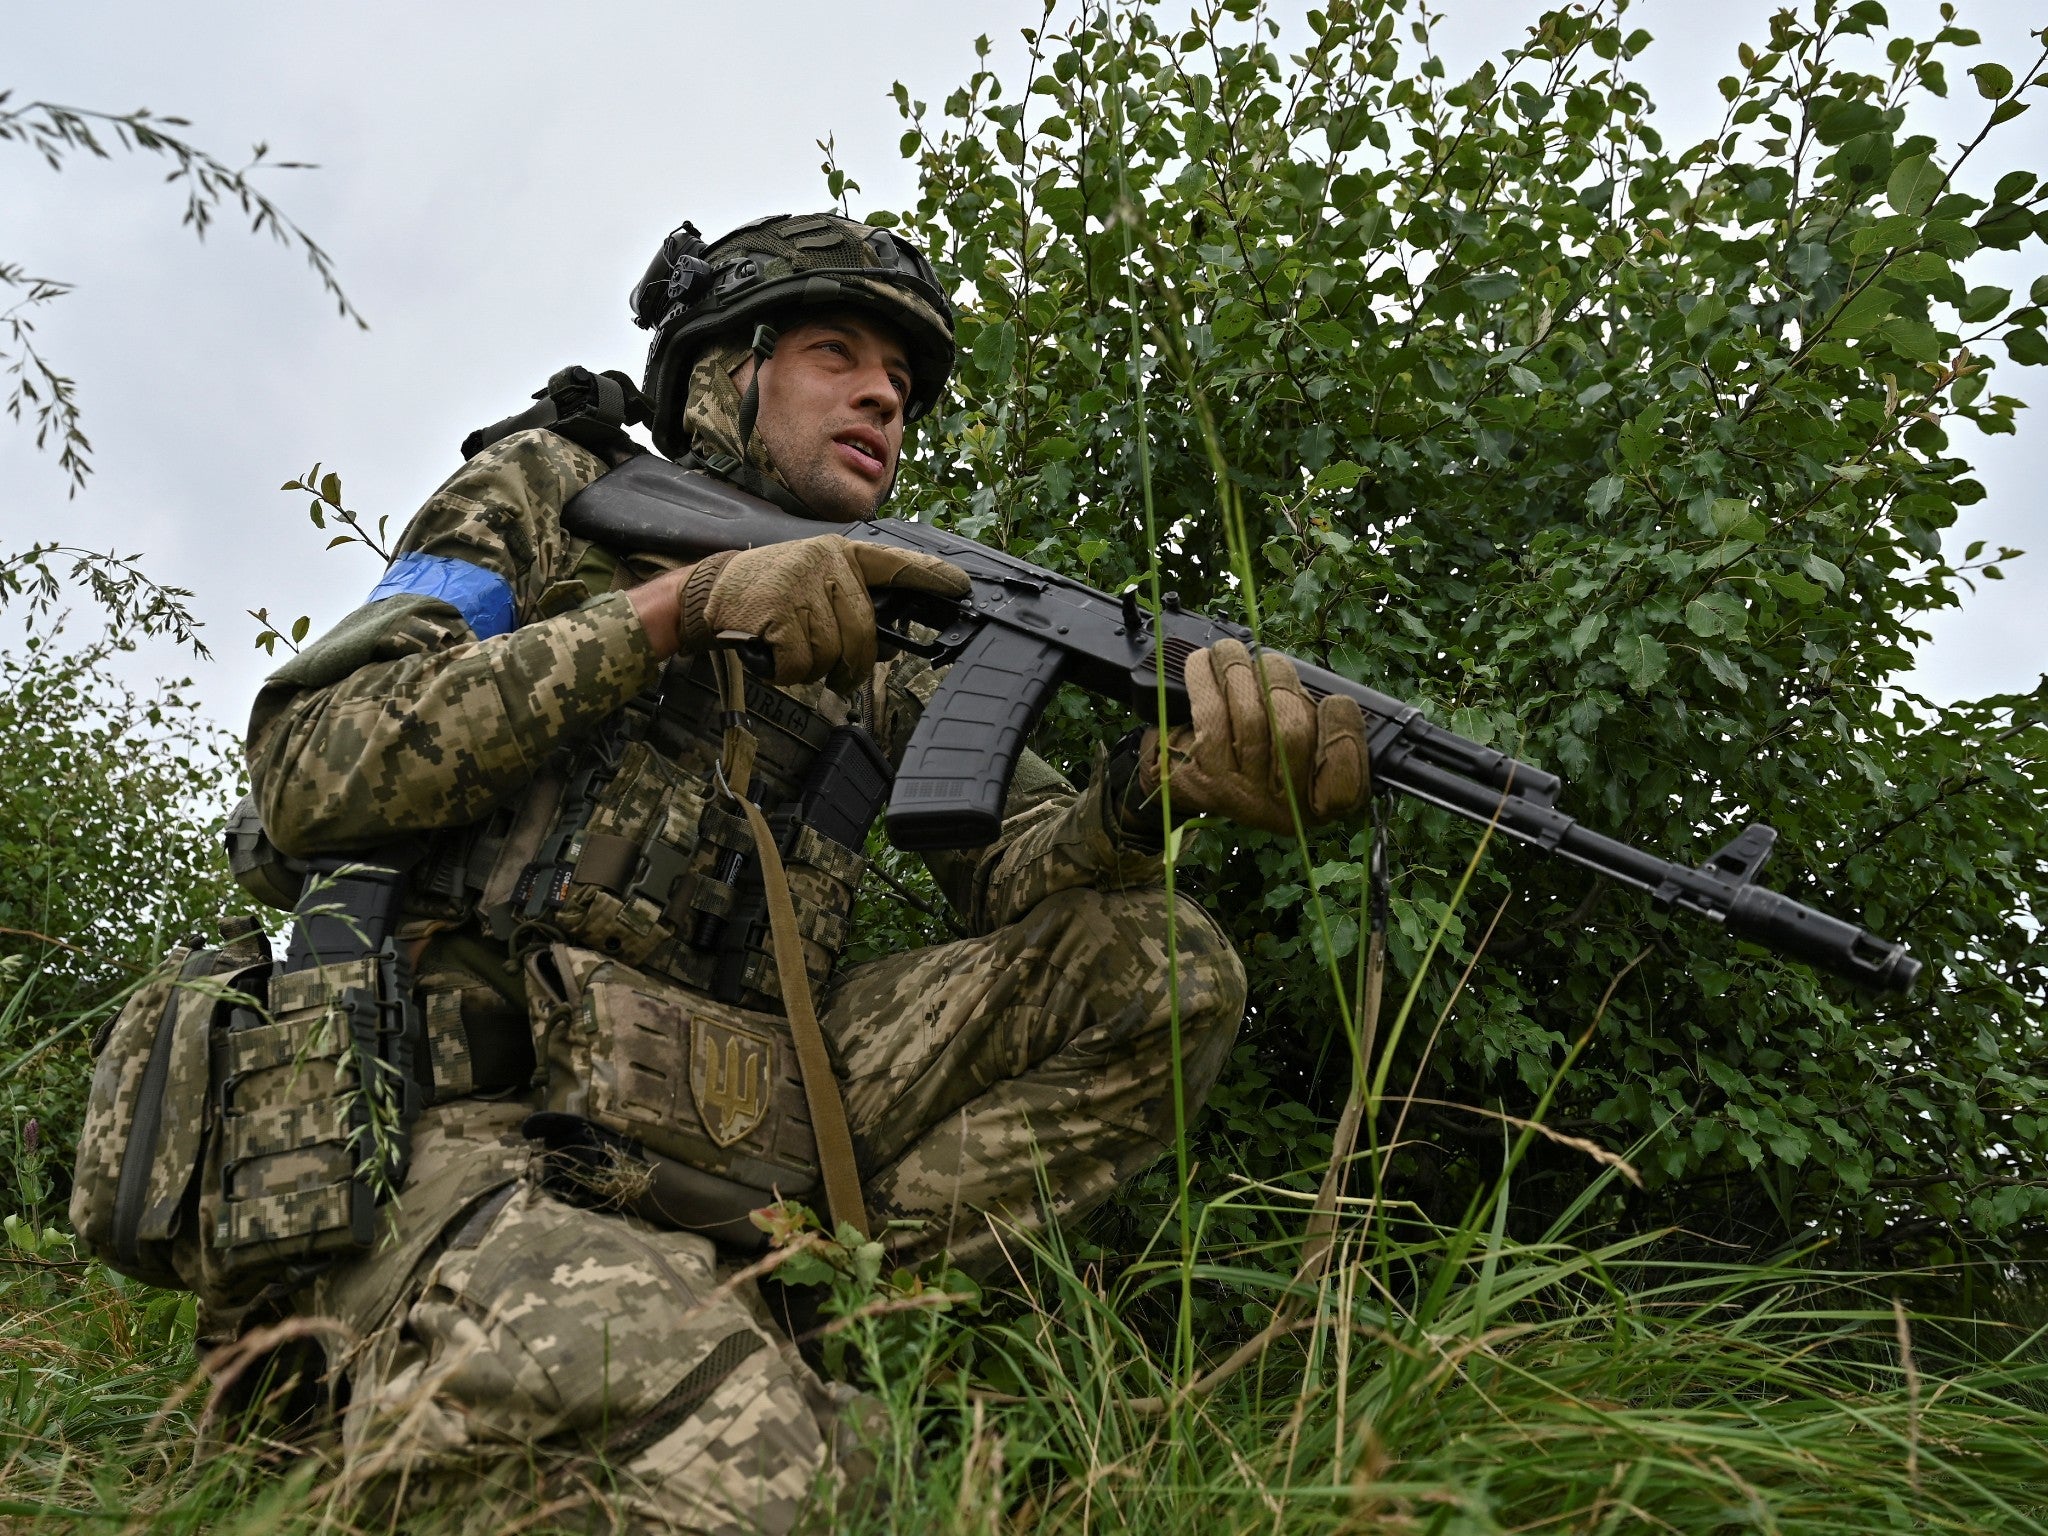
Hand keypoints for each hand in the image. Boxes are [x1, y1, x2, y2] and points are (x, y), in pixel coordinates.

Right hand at [630, 535, 968, 690]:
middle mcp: (825, 563)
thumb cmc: (767, 596)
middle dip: (850, 663)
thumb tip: (890, 646)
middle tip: (829, 670)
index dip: (930, 576)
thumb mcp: (812, 587)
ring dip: (811, 667)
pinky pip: (802, 664)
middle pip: (864, 633)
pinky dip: (786, 671)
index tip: (962, 587)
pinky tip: (770, 651)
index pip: (893, 564)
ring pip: (833, 653)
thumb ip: (850, 608)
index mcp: (838, 554)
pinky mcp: (778, 610)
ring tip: (787, 646)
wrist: (706, 593)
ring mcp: (801, 584)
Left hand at [1138, 639, 1367, 832]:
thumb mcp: (1307, 743)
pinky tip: (1202, 662)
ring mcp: (1243, 797)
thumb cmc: (1263, 749)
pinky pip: (1210, 718)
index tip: (1335, 700)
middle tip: (1268, 662)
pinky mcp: (1203, 780)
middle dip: (1279, 681)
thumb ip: (1324, 724)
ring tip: (1229, 651)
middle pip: (1293, 733)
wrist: (1194, 779)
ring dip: (1237, 670)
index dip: (1343, 733)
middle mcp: (1285, 808)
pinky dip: (1206, 681)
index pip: (1345, 786)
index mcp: (1322, 802)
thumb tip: (1326, 694)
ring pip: (1250, 719)